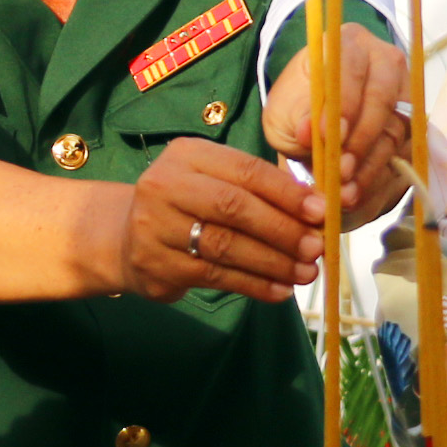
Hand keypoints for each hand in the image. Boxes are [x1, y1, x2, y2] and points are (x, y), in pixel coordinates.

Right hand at [114, 135, 322, 303]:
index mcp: (188, 155)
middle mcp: (166, 185)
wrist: (125, 238)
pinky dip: (253, 284)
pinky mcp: (157, 265)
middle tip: (317, 247)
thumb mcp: (214, 181)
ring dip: (273, 262)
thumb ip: (259, 189)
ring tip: (306, 273)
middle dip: (283, 229)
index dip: (287, 192)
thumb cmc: (188, 204)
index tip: (321, 212)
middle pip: (235, 207)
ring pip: (226, 246)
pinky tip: (280, 291)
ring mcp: (156, 227)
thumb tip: (317, 209)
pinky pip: (215, 276)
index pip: (246, 170)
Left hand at [262, 27, 409, 226]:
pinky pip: (404, 153)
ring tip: (344, 192)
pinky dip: (379, 177)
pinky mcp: (413, 125)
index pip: (351, 66)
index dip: (343, 101)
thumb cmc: (298, 108)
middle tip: (339, 171)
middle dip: (359, 140)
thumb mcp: (283, 112)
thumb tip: (309, 132)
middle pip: (381, 99)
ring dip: (370, 165)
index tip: (328, 134)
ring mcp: (404, 94)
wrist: (315, 125)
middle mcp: (384, 62)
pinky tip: (358, 194)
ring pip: (395, 130)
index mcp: (348, 44)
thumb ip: (296, 118)